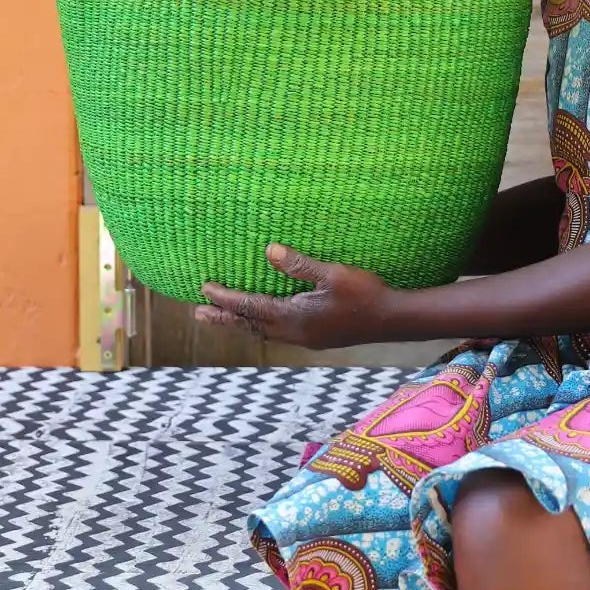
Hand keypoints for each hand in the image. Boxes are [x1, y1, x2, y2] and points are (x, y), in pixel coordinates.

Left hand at [196, 245, 395, 348]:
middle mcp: (293, 332)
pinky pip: (276, 334)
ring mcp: (304, 339)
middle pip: (250, 326)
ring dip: (241, 323)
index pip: (250, 307)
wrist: (391, 320)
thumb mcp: (333, 273)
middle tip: (198, 313)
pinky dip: (260, 327)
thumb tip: (269, 250)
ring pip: (262, 332)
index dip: (225, 299)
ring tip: (223, 318)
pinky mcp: (315, 339)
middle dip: (224, 318)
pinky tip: (262, 321)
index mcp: (294, 316)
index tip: (204, 290)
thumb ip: (300, 264)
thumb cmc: (364, 293)